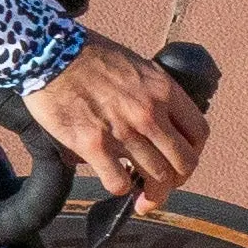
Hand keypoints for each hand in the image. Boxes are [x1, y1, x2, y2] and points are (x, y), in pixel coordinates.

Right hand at [25, 37, 208, 212]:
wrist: (48, 51)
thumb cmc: (86, 54)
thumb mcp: (135, 65)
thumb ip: (152, 93)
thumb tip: (159, 118)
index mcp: (162, 90)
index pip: (198, 133)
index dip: (193, 153)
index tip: (181, 161)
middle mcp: (148, 113)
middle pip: (184, 163)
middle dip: (176, 181)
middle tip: (161, 186)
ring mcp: (122, 131)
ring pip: (156, 178)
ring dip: (150, 193)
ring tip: (139, 196)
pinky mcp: (93, 145)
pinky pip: (118, 182)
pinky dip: (119, 188)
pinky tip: (114, 181)